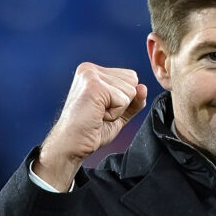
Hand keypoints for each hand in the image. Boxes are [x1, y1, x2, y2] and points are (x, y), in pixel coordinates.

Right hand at [36, 62, 146, 189]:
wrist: (71, 145)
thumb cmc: (90, 130)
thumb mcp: (119, 113)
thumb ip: (134, 100)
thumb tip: (143, 87)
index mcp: (94, 72)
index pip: (131, 77)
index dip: (124, 100)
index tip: (102, 109)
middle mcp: (90, 69)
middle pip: (133, 81)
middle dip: (123, 103)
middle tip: (100, 113)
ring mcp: (91, 75)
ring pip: (130, 90)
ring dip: (118, 110)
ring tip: (97, 115)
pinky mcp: (94, 86)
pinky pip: (124, 100)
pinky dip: (115, 114)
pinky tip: (97, 116)